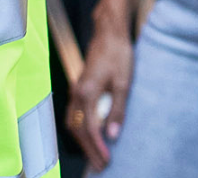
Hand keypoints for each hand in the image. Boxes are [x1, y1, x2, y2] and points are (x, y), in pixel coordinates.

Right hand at [68, 21, 134, 171]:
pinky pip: (74, 114)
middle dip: (88, 149)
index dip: (98, 146)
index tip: (107, 160)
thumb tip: (113, 135)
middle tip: (101, 165)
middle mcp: (77, 92)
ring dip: (83, 141)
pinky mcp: (79, 87)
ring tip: (95, 155)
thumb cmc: (118, 54)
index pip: (90, 127)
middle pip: (78, 128)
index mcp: (86, 92)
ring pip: (73, 122)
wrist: (108, 33)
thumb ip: (117, 111)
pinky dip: (81, 129)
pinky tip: (90, 135)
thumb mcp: (123, 84)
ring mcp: (76, 89)